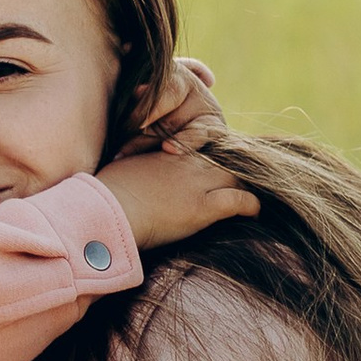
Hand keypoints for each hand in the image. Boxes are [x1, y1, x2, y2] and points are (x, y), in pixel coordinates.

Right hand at [97, 98, 261, 252]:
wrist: (107, 209)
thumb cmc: (105, 194)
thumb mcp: (121, 172)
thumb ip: (134, 173)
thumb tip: (126, 179)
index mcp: (166, 155)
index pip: (199, 147)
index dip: (211, 155)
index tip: (216, 163)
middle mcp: (186, 164)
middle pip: (223, 158)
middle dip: (234, 166)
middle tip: (242, 179)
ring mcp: (196, 184)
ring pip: (235, 176)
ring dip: (245, 185)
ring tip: (251, 196)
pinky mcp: (203, 207)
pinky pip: (239, 200)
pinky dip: (251, 206)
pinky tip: (255, 213)